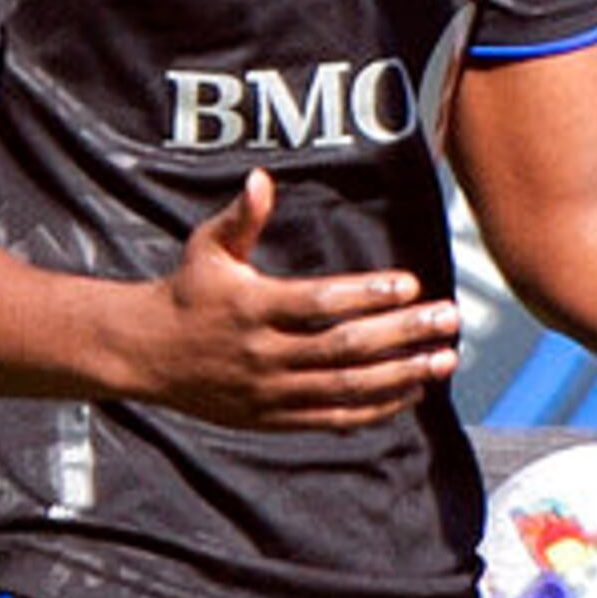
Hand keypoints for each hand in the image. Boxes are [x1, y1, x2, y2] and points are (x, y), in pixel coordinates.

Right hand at [135, 173, 464, 431]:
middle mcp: (264, 353)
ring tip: (444, 359)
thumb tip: (262, 179)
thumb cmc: (188, 291)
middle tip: (449, 319)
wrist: (147, 355)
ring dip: (402, 374)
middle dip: (403, 334)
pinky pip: (334, 419)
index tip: (411, 284)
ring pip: (347, 387)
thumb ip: (242, 218)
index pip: (319, 303)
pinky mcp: (274, 418)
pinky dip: (376, 408)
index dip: (367, 295)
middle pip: (344, 347)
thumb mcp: (206, 248)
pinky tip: (412, 391)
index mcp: (252, 307)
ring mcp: (270, 391)